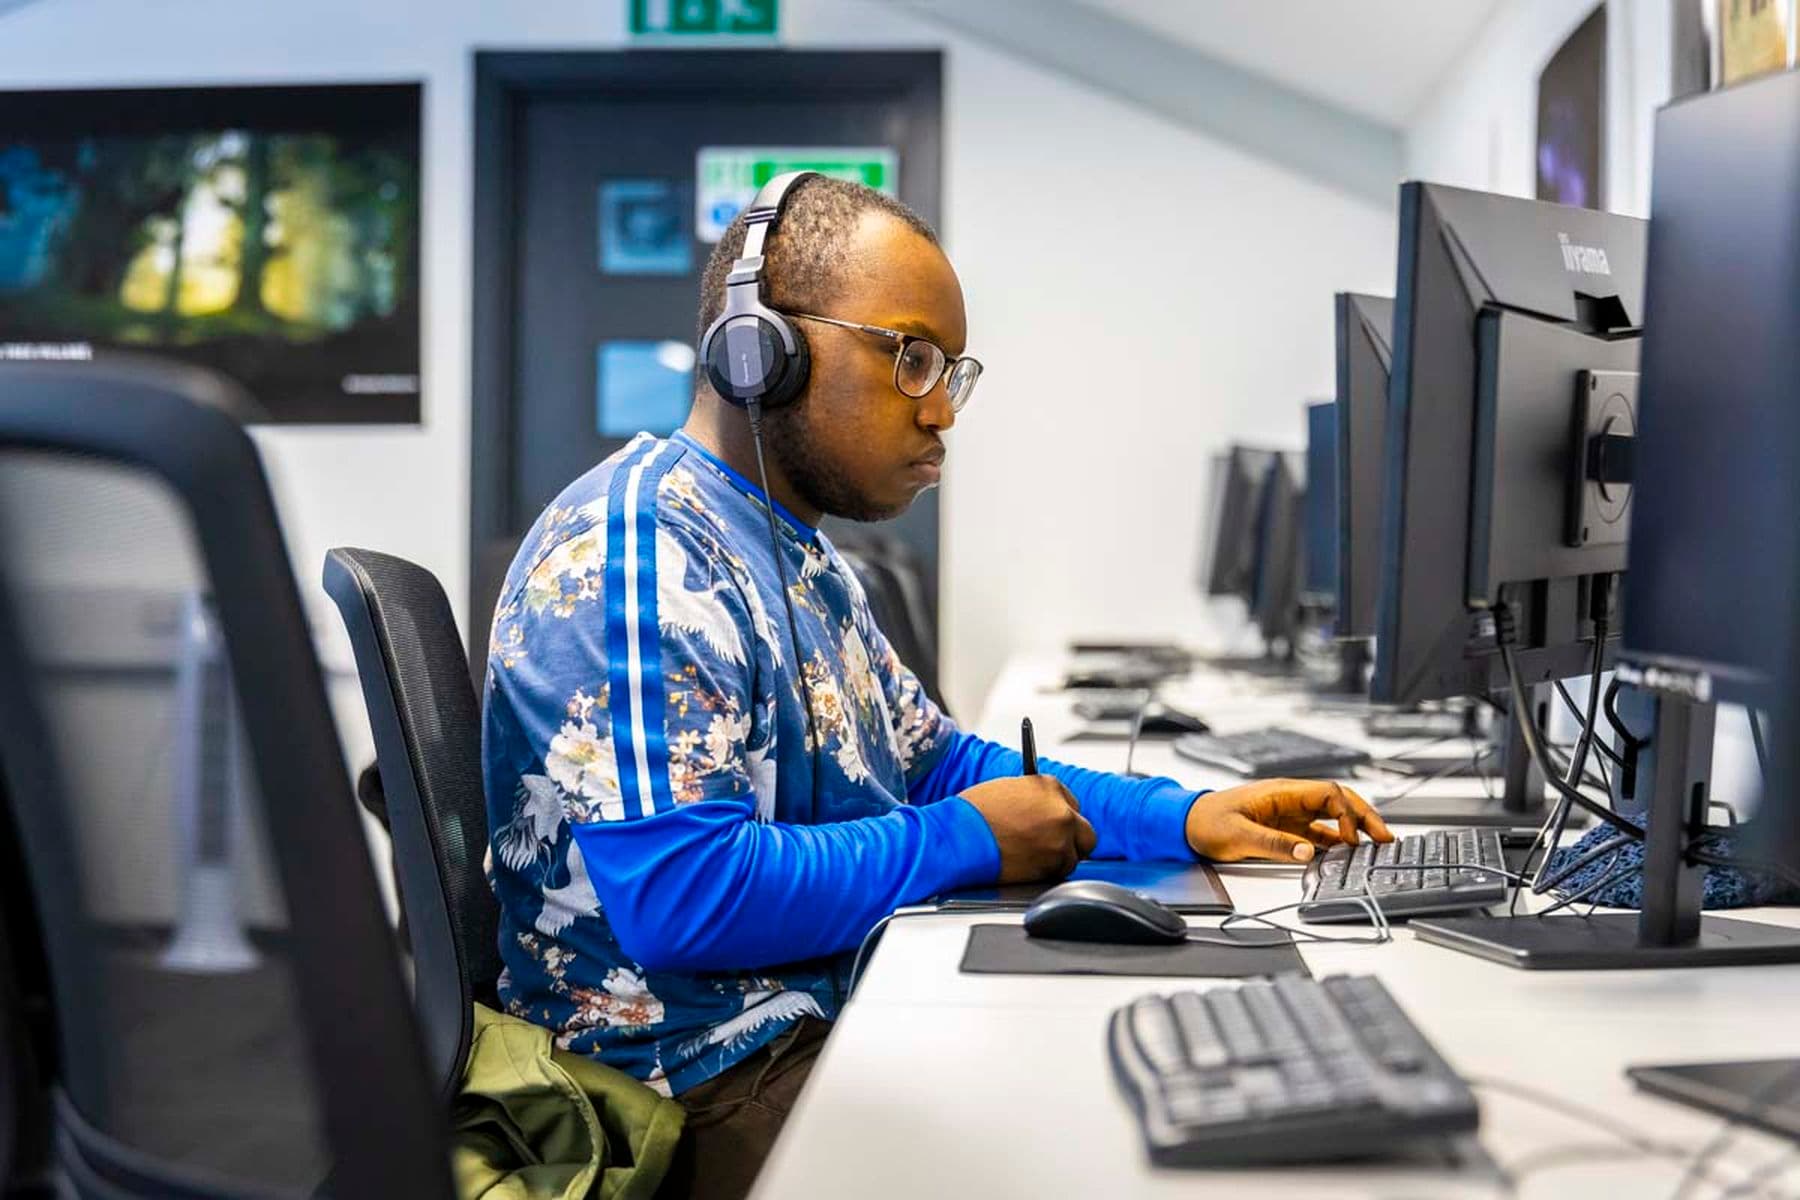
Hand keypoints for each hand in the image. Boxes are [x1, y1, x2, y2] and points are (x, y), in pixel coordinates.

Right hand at [961, 775, 1098, 882]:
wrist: (961, 838)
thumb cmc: (975, 814)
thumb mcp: (1009, 790)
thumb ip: (1034, 799)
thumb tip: (1043, 811)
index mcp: (1050, 787)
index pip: (1072, 804)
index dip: (1061, 816)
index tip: (1054, 824)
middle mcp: (1062, 812)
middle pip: (1086, 833)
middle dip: (1073, 840)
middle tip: (1057, 844)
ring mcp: (1060, 840)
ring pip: (1074, 856)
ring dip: (1059, 858)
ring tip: (1033, 856)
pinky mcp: (1052, 865)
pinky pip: (1060, 872)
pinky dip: (1048, 871)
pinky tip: (1029, 865)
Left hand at [1184, 778, 1391, 863]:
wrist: (1185, 825)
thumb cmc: (1207, 822)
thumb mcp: (1239, 835)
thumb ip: (1274, 844)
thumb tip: (1308, 852)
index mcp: (1281, 792)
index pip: (1328, 794)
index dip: (1347, 814)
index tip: (1352, 839)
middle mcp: (1290, 800)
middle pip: (1338, 802)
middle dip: (1364, 817)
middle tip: (1386, 837)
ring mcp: (1289, 814)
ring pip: (1331, 817)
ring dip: (1354, 830)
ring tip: (1377, 846)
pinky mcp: (1284, 829)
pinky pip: (1317, 833)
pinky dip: (1336, 843)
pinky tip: (1347, 855)